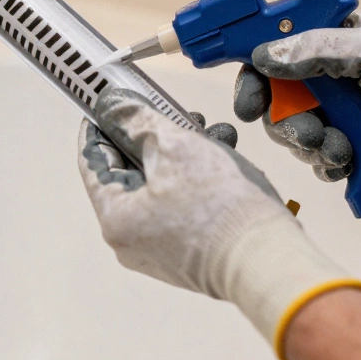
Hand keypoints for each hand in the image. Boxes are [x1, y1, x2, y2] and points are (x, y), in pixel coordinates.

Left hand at [78, 88, 360, 359]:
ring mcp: (159, 250)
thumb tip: (112, 107)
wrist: (268, 259)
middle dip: (152, 135)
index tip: (107, 100)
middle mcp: (131, 241)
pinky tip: (223, 156)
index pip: (92, 161)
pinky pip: (181, 205)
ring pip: (160, 185)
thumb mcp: (174, 146)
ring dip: (181, 154)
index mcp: (115, 219)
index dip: (99, 125)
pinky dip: (196, 178)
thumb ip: (136, 121)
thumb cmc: (219, 207)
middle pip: (130, 172)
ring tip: (210, 131)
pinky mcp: (188, 253)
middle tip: (171, 110)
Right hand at [234, 9, 360, 181]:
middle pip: (276, 101)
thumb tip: (265, 54)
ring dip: (311, 145)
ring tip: (340, 149)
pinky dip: (328, 163)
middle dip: (285, 122)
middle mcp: (329, 76)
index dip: (252, 74)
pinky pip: (320, 158)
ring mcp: (340, 111)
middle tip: (307, 131)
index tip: (247, 100)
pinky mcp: (353, 142)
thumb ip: (315, 50)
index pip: (273, 52)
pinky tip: (349, 162)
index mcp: (330, 42)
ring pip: (295, 134)